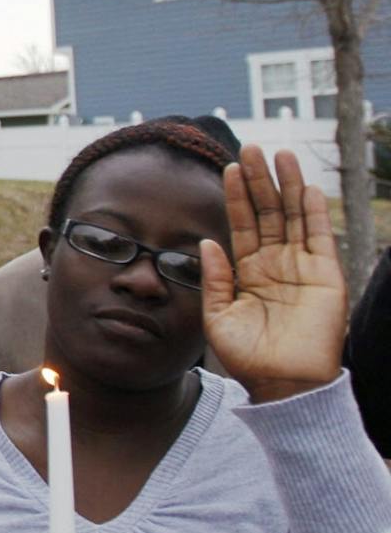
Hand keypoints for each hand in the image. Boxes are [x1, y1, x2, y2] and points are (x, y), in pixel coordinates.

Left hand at [202, 145, 347, 403]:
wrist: (282, 384)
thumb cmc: (249, 356)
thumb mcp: (218, 316)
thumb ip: (213, 278)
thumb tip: (206, 242)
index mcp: (248, 271)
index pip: (241, 224)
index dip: (235, 197)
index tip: (227, 168)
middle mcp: (275, 263)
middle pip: (268, 212)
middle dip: (260, 181)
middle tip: (251, 148)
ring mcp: (302, 267)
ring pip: (295, 217)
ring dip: (288, 186)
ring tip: (280, 156)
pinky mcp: (326, 276)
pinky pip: (320, 238)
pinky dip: (316, 213)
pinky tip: (307, 188)